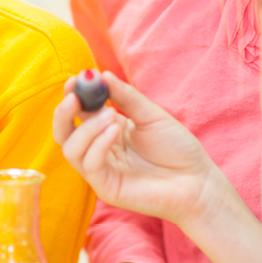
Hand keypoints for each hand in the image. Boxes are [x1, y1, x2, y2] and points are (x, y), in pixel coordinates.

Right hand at [52, 72, 226, 227]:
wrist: (198, 181)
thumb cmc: (177, 148)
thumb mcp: (151, 115)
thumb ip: (126, 97)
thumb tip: (102, 75)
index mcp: (106, 130)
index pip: (77, 113)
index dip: (72, 96)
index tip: (76, 79)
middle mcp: (98, 150)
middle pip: (63, 133)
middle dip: (64, 113)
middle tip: (74, 98)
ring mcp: (100, 170)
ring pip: (71, 149)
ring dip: (85, 128)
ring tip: (109, 114)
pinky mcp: (106, 188)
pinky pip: (89, 165)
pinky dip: (97, 145)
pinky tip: (114, 130)